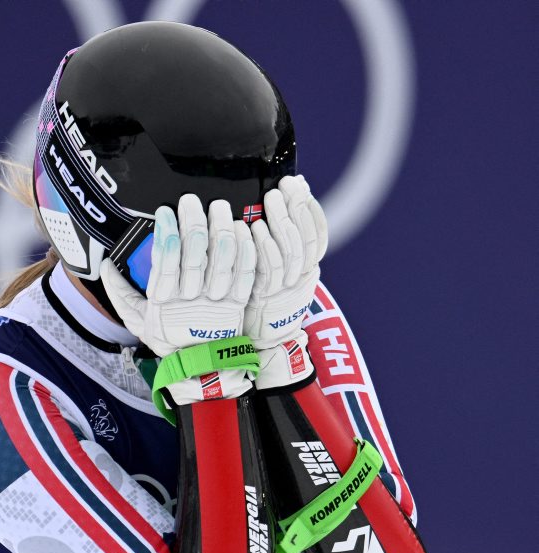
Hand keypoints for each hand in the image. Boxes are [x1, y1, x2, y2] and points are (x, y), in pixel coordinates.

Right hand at [101, 193, 255, 402]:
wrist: (201, 369)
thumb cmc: (168, 339)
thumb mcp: (138, 321)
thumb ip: (120, 293)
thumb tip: (105, 266)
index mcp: (164, 303)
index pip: (165, 263)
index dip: (166, 235)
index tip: (165, 210)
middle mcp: (191, 301)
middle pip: (195, 256)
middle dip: (194, 224)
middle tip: (192, 201)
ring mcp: (217, 302)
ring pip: (223, 261)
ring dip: (221, 231)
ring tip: (219, 208)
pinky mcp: (238, 303)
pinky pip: (245, 274)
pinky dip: (246, 251)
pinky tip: (242, 229)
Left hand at [244, 175, 327, 387]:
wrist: (256, 349)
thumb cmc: (260, 307)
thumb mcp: (276, 278)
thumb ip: (277, 251)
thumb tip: (272, 213)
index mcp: (306, 272)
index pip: (318, 235)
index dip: (310, 209)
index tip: (300, 184)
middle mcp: (302, 280)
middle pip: (307, 238)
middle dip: (297, 207)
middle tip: (286, 184)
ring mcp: (286, 291)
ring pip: (292, 250)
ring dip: (282, 220)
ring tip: (271, 198)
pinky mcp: (266, 300)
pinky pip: (269, 269)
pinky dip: (265, 245)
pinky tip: (254, 226)